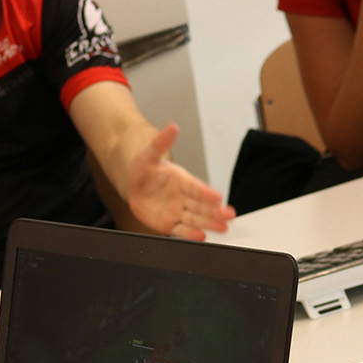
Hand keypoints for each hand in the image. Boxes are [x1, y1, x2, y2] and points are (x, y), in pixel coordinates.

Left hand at [123, 124, 234, 240]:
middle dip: (216, 211)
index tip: (218, 197)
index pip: (196, 187)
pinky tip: (202, 236)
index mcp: (181, 179)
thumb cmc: (144, 169)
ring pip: (195, 219)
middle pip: (201, 205)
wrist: (133, 184)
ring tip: (224, 228)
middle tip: (230, 215)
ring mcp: (176, 211)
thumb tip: (173, 127)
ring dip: (210, 223)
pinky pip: (180, 230)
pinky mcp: (168, 224)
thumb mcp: (149, 154)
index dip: (206, 192)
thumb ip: (161, 142)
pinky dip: (190, 234)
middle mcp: (182, 196)